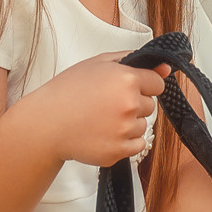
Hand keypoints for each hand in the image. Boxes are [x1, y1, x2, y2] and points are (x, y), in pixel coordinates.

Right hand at [23, 53, 165, 166]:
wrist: (46, 124)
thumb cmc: (68, 92)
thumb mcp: (97, 64)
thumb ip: (133, 60)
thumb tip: (165, 68)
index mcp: (126, 79)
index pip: (157, 83)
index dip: (142, 84)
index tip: (126, 88)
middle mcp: (130, 104)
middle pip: (150, 105)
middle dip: (134, 104)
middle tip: (106, 104)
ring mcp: (125, 129)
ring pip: (143, 126)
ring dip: (129, 123)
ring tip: (101, 120)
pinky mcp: (119, 151)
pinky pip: (138, 145)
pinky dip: (125, 141)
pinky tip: (104, 133)